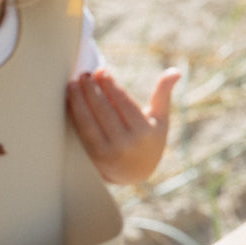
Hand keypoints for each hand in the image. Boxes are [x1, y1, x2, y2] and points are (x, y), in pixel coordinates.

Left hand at [67, 66, 180, 184]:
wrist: (136, 173)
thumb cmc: (149, 140)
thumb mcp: (160, 120)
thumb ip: (163, 94)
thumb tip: (176, 71)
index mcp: (144, 132)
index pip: (124, 104)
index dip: (110, 86)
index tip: (100, 71)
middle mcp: (127, 144)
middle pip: (105, 112)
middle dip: (92, 91)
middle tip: (84, 75)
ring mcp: (109, 153)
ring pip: (90, 123)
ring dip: (79, 102)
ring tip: (73, 85)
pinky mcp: (94, 159)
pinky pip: (82, 133)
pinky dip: (75, 117)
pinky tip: (70, 103)